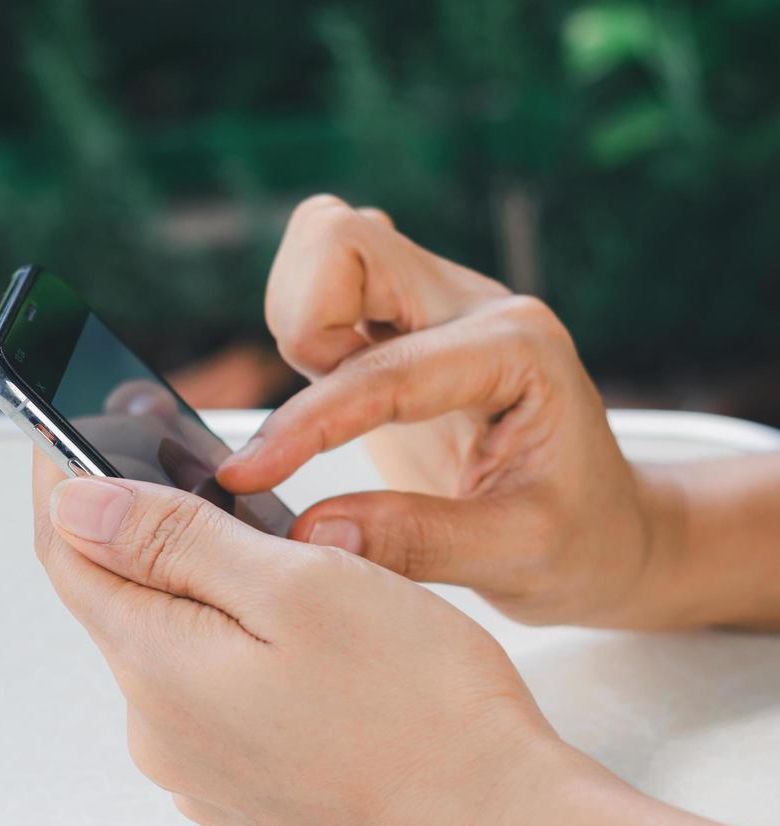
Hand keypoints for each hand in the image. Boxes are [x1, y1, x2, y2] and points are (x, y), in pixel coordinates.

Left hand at [32, 454, 779, 825]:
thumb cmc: (420, 707)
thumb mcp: (295, 585)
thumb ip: (172, 540)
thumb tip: (74, 503)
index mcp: (157, 668)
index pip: (68, 555)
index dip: (60, 483)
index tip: (63, 429)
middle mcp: (159, 732)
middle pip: (118, 602)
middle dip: (138, 531)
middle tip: (179, 465)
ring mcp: (201, 772)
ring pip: (170, 649)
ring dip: (194, 590)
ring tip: (261, 546)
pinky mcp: (245, 794)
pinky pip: (210, 699)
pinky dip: (226, 647)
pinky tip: (291, 633)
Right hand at [216, 194, 666, 626]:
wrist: (608, 529)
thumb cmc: (578, 540)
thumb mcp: (517, 556)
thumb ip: (415, 542)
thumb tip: (311, 530)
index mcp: (517, 350)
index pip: (384, 370)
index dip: (306, 425)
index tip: (245, 476)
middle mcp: (473, 305)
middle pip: (346, 241)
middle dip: (303, 325)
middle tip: (312, 418)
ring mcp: (434, 301)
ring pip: (327, 240)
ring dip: (298, 317)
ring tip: (324, 405)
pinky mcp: (400, 317)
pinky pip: (324, 274)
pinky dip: (299, 321)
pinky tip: (327, 393)